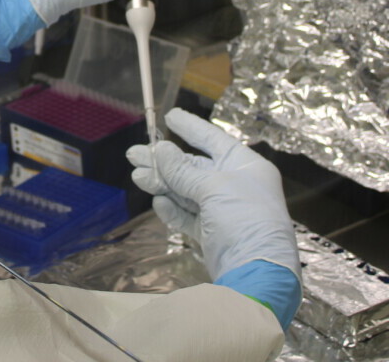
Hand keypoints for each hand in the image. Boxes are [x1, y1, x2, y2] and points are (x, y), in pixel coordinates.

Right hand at [127, 108, 299, 281]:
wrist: (256, 275)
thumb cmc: (244, 220)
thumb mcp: (213, 188)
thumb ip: (183, 170)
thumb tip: (160, 149)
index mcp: (245, 166)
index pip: (213, 139)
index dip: (191, 127)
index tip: (169, 116)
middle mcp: (235, 184)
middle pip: (193, 166)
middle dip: (164, 161)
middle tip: (134, 154)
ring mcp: (223, 210)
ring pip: (186, 190)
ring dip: (162, 183)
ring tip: (138, 176)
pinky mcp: (212, 232)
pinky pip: (188, 214)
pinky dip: (173, 208)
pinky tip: (159, 203)